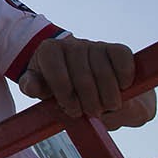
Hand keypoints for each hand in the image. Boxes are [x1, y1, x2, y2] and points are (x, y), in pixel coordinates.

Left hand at [18, 37, 155, 129]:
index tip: (72, 110)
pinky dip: (124, 78)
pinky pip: (122, 59)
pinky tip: (122, 90)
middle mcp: (71, 44)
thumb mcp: (43, 89)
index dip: (65, 94)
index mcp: (48, 51)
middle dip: (88, 100)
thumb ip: (34, 88)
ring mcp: (95, 45)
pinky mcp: (116, 49)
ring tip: (107, 107)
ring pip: (104, 72)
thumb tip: (32, 87)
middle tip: (92, 113)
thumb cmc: (61, 88)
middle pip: (82, 75)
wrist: (87, 82)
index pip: (55, 72)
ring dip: (108, 96)